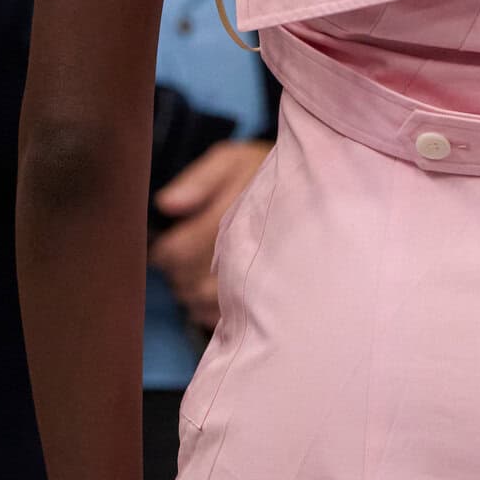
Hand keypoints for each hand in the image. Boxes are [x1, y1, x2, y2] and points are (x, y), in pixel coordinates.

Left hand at [149, 138, 271, 330]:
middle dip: (180, 272)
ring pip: (202, 302)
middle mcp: (248, 256)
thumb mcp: (231, 161)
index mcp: (235, 219)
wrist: (313, 192)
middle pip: (188, 282)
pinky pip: (221, 319)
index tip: (168, 246)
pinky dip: (211, 309)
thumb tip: (166, 205)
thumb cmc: (259, 174)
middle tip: (186, 258)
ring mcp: (259, 285)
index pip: (180, 251)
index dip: (166, 252)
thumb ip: (198, 180)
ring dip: (194, 291)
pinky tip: (221, 290)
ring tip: (203, 273)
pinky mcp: (266, 305)